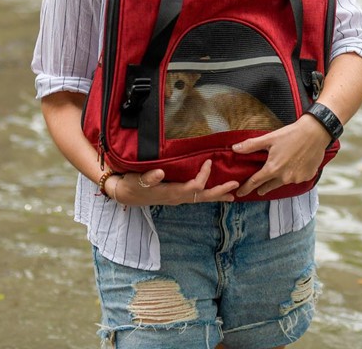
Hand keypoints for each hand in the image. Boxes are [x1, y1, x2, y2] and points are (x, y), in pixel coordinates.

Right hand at [106, 159, 238, 206]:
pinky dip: (208, 194)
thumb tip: (161, 173)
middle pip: (203, 197)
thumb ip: (149, 177)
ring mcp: (178, 199)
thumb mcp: (138, 180)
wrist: (125, 194)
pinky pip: (197, 197)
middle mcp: (178, 198)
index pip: (194, 186)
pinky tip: (214, 192)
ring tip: (232, 194)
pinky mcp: (177, 196)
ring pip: (202, 199)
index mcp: (172, 193)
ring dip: (217, 195)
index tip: (209, 161)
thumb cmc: (133, 185)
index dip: (204, 175)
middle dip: (220, 192)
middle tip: (235, 187)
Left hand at [232, 115, 329, 197]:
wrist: (315, 133)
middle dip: (263, 188)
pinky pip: (297, 178)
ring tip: (279, 173)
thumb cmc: (291, 134)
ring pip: (284, 182)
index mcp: (273, 168)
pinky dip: (294, 174)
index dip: (247, 188)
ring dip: (280, 179)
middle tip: (258, 190)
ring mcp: (297, 178)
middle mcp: (285, 177)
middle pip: (269, 185)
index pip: (255, 182)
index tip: (240, 193)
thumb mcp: (269, 138)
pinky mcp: (308, 177)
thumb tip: (234, 148)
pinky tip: (295, 166)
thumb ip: (251, 145)